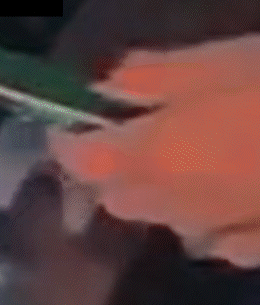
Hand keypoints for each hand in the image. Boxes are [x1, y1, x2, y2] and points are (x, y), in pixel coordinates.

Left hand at [47, 36, 259, 266]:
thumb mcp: (221, 61)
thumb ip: (155, 76)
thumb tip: (105, 82)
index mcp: (159, 157)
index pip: (81, 160)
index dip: (69, 139)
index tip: (73, 115)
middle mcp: (183, 206)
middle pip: (118, 198)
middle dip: (113, 167)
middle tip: (132, 128)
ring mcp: (232, 236)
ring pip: (168, 221)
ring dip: (160, 193)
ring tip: (186, 153)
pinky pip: (224, 242)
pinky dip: (213, 218)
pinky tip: (236, 189)